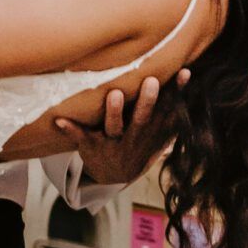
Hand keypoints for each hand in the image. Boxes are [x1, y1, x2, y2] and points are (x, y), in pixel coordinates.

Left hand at [53, 67, 188, 187]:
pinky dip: (70, 130)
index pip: (167, 109)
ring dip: (114, 112)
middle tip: (151, 81)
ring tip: (114, 94)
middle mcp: (134, 136)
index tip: (184, 72)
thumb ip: (172, 108)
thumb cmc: (139, 142)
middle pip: (142, 118)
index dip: (177, 92)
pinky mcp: (91, 146)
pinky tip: (59, 120)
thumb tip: (188, 74)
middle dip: (147, 101)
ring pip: (114, 127)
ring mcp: (113, 142)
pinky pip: (80, 137)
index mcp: (152, 130)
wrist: (114, 175)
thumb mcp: (159, 131)